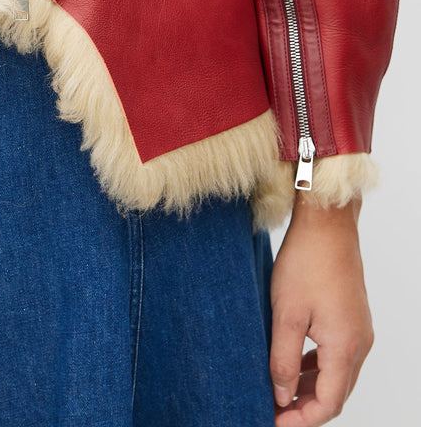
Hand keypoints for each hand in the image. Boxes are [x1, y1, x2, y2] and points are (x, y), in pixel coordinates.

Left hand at [269, 196, 372, 424]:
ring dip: (310, 388)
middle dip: (305, 408)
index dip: (301, 420)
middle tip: (273, 410)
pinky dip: (317, 368)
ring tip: (278, 390)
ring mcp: (359, 331)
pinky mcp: (352, 318)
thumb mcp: (286, 313)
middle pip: (336, 394)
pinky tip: (293, 363)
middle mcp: (359, 344)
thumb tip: (281, 396)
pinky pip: (337, 356)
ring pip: (337, 376)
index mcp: (345, 346)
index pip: (328, 404)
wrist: (327, 224)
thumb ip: (283, 359)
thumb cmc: (306, 261)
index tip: (273, 422)